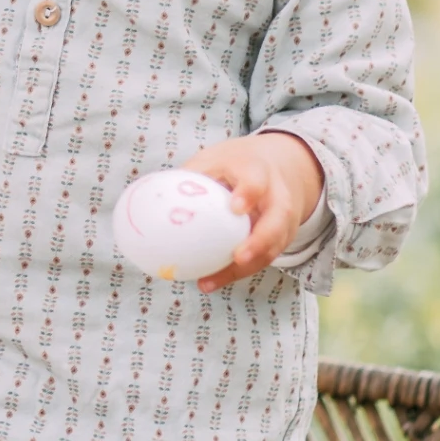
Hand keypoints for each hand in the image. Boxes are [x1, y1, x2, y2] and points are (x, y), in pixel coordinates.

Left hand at [183, 132, 325, 290]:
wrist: (279, 165)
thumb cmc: (237, 164)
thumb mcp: (214, 159)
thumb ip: (191, 175)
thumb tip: (156, 198)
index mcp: (258, 171)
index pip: (256, 182)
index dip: (248, 194)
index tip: (235, 208)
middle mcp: (277, 196)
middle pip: (278, 219)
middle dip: (260, 241)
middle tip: (238, 258)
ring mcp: (283, 220)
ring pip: (272, 247)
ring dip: (243, 268)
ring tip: (210, 281)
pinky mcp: (281, 238)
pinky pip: (263, 259)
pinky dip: (238, 272)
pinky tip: (211, 281)